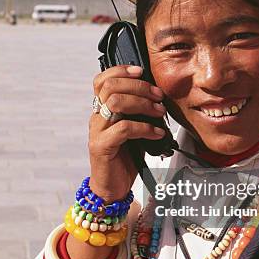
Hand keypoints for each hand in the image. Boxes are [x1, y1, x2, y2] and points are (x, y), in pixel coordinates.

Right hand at [89, 65, 165, 201]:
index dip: (121, 70)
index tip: (142, 71)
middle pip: (111, 87)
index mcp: (102, 110)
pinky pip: (123, 129)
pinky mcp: (102, 147)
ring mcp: (98, 132)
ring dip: (142, 104)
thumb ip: (140, 113)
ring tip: (159, 112)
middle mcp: (97, 117)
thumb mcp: (134, 130)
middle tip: (158, 96)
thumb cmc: (125, 158)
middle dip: (139, 86)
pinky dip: (144, 128)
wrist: (111, 188)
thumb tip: (160, 98)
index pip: (102, 80)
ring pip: (115, 102)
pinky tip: (157, 133)